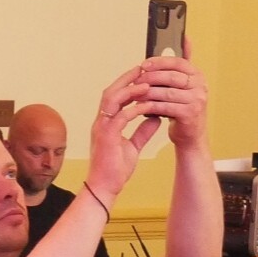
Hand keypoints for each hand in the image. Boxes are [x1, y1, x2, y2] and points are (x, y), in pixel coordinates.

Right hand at [85, 63, 164, 205]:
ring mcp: (102, 128)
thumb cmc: (115, 170)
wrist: (105, 188)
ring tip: (146, 82)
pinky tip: (146, 105)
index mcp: (106, 122)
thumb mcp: (134, 147)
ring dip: (129, 89)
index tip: (144, 74)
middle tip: (145, 68)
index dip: (128, 83)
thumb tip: (155, 117)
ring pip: (112, 99)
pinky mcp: (106, 137)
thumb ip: (143, 131)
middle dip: (127, 78)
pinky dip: (133, 109)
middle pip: (111, 90)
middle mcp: (101, 122)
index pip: (115, 95)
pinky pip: (120, 117)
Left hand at [138, 42, 208, 148]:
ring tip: (135, 94)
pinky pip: (165, 107)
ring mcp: (197, 100)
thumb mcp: (185, 84)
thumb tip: (185, 38)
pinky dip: (151, 106)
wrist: (191, 136)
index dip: (159, 62)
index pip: (178, 62)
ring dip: (148, 93)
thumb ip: (182, 64)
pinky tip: (141, 107)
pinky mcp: (189, 114)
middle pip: (171, 76)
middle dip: (151, 77)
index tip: (144, 64)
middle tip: (136, 80)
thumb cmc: (183, 109)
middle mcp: (200, 85)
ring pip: (166, 92)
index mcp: (198, 75)